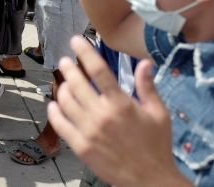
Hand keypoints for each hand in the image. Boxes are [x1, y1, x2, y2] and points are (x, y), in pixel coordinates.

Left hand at [48, 37, 182, 186]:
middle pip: (76, 83)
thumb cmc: (157, 145)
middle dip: (68, 68)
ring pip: (65, 101)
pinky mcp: (80, 147)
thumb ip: (148, 87)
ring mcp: (88, 131)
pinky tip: (54, 105)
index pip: (98, 71)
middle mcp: (101, 115)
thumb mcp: (159, 114)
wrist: (150, 180)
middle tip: (65, 61)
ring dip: (61, 88)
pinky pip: (60, 124)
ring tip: (64, 83)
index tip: (76, 41)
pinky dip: (54, 111)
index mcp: (121, 104)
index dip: (85, 52)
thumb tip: (144, 62)